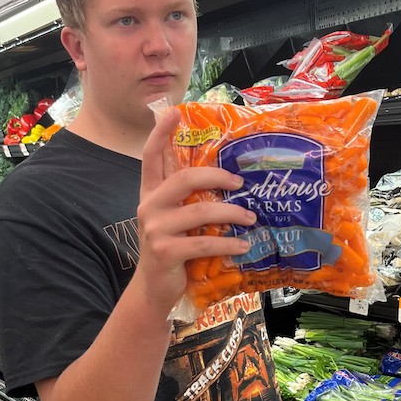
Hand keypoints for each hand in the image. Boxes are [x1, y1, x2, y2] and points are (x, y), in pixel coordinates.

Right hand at [133, 106, 255, 316]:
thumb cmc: (171, 250)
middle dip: (217, 176)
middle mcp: (149, 206)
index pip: (150, 156)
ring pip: (200, 211)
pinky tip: (244, 245)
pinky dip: (229, 243)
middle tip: (240, 182)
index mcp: (151, 194)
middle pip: (184, 178)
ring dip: (231, 213)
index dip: (160, 133)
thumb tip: (227, 181)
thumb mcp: (173, 220)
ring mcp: (155, 230)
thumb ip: (187, 200)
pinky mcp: (166, 252)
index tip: (174, 112)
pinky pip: (204, 242)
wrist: (154, 288)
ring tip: (251, 217)